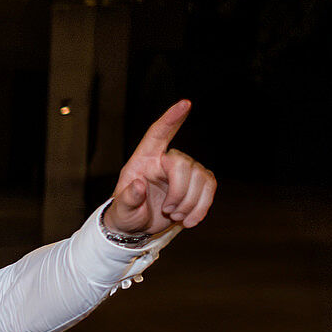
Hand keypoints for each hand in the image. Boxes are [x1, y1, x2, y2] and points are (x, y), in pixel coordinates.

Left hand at [100, 101, 216, 237]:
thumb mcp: (121, 211)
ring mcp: (182, 171)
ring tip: (176, 216)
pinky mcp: (196, 183)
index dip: (171, 118)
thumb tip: (138, 185)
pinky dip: (202, 207)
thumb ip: (127, 200)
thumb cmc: (125, 214)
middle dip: (180, 192)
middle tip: (170, 211)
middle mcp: (164, 160)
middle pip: (184, 164)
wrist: (136, 227)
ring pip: (201, 177)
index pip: (158, 134)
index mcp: (143, 160)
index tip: (186, 104)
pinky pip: (210, 187)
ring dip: (191, 203)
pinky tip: (190, 220)